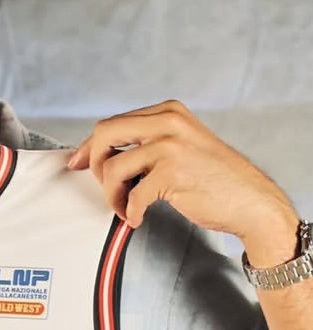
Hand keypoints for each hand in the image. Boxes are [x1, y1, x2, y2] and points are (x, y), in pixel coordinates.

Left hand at [66, 100, 298, 260]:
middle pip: (104, 135)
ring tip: (127, 208)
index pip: (112, 123)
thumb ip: (148, 142)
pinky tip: (139, 218)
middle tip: (106, 188)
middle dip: (94, 165)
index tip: (78, 163)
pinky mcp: (172, 173)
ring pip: (112, 168)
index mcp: (168, 111)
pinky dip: (131, 212)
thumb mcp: (182, 145)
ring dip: (113, 196)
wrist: (251, 201)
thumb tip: (103, 154)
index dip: (89, 147)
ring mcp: (170, 146)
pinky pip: (132, 195)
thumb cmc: (214, 179)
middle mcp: (168, 122)